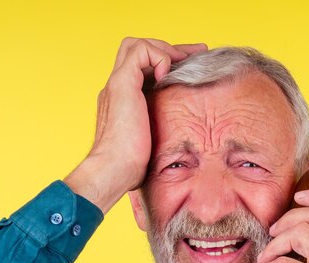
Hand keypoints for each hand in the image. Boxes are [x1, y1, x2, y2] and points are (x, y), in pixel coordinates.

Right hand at [65, 38, 206, 212]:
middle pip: (136, 50)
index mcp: (122, 100)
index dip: (165, 63)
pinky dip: (159, 57)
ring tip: (184, 62)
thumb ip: (158, 133)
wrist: (112, 170)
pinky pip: (141, 51)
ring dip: (164, 49)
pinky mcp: (123, 83)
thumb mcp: (149, 144)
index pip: (141, 68)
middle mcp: (117, 87)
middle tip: (196, 53)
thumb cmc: (129, 167)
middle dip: (168, 48)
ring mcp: (117, 83)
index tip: (191, 66)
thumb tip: (181, 144)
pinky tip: (168, 76)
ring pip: (136, 45)